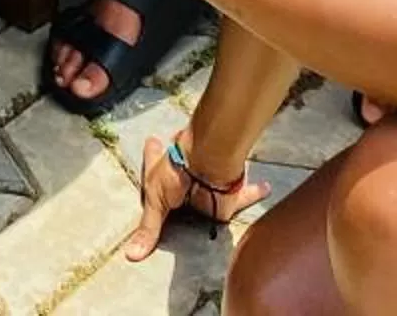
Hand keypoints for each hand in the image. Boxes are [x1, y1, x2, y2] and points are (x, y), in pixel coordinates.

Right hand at [125, 134, 267, 259]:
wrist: (207, 163)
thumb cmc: (176, 173)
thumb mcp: (156, 202)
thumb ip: (148, 229)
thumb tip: (130, 255)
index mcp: (163, 170)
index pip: (153, 159)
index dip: (152, 152)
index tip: (152, 140)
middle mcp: (187, 174)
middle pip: (184, 174)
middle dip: (185, 171)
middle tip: (187, 175)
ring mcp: (207, 183)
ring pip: (213, 184)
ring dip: (219, 184)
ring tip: (222, 186)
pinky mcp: (228, 194)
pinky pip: (246, 194)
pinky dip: (256, 192)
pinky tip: (266, 187)